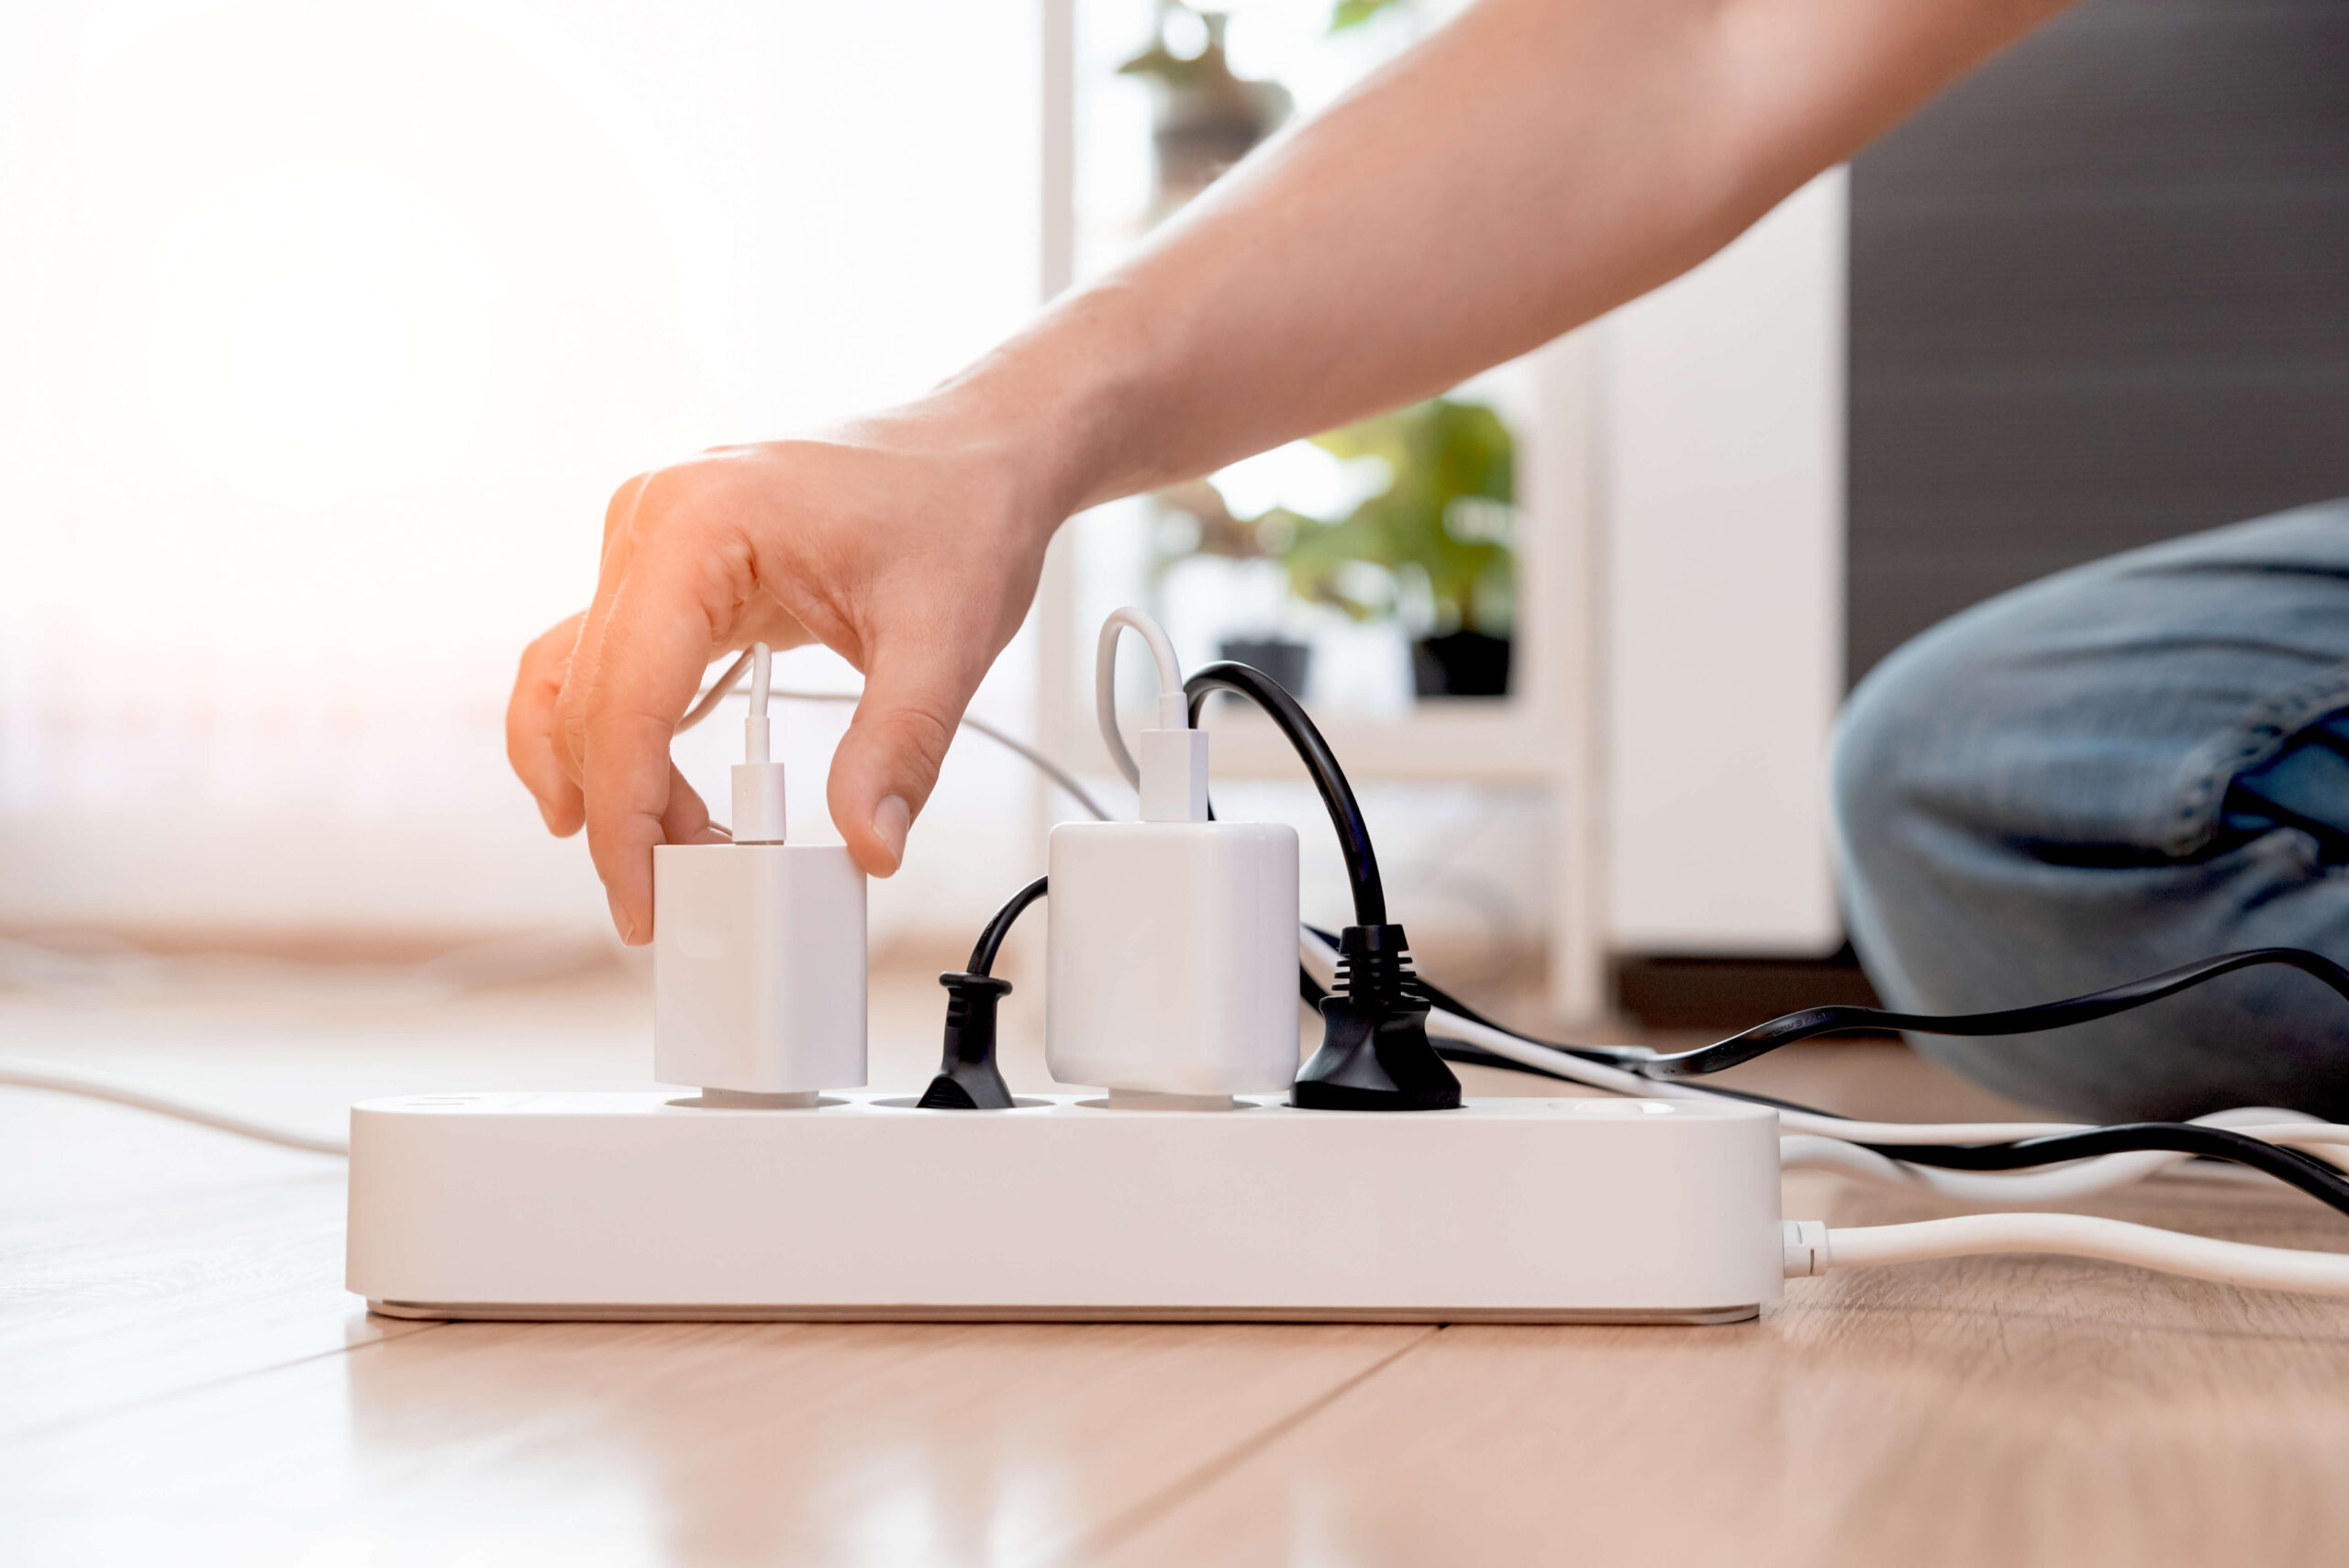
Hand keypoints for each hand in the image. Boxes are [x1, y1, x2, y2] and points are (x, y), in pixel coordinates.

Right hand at [507, 408, 1060, 943]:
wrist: (977, 454)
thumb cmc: (959, 516)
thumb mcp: (946, 643)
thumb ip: (899, 751)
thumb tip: (868, 847)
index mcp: (698, 524)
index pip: (624, 700)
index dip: (624, 820)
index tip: (643, 905)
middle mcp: (649, 520)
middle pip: (588, 701)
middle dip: (622, 815)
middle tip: (680, 899)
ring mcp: (646, 539)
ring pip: (578, 686)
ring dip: (610, 780)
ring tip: (680, 850)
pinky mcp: (663, 565)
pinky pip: (606, 663)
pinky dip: (621, 739)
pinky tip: (660, 801)